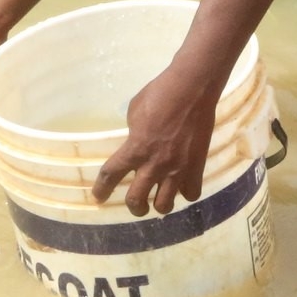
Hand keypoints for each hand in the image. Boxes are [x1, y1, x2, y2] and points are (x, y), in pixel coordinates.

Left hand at [92, 65, 221, 215]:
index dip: (101, 189)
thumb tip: (137, 140)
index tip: (99, 196)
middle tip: (136, 204)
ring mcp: (177, 169)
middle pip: (136, 200)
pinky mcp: (197, 167)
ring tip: (160, 198)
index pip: (110, 175)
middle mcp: (154, 165)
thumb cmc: (160, 93)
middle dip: (134, 207)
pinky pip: (190, 194)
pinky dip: (185, 192)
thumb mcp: (135, 111)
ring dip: (159, 205)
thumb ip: (134, 132)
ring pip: (164, 205)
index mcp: (135, 148)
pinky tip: (183, 185)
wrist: (192, 89)